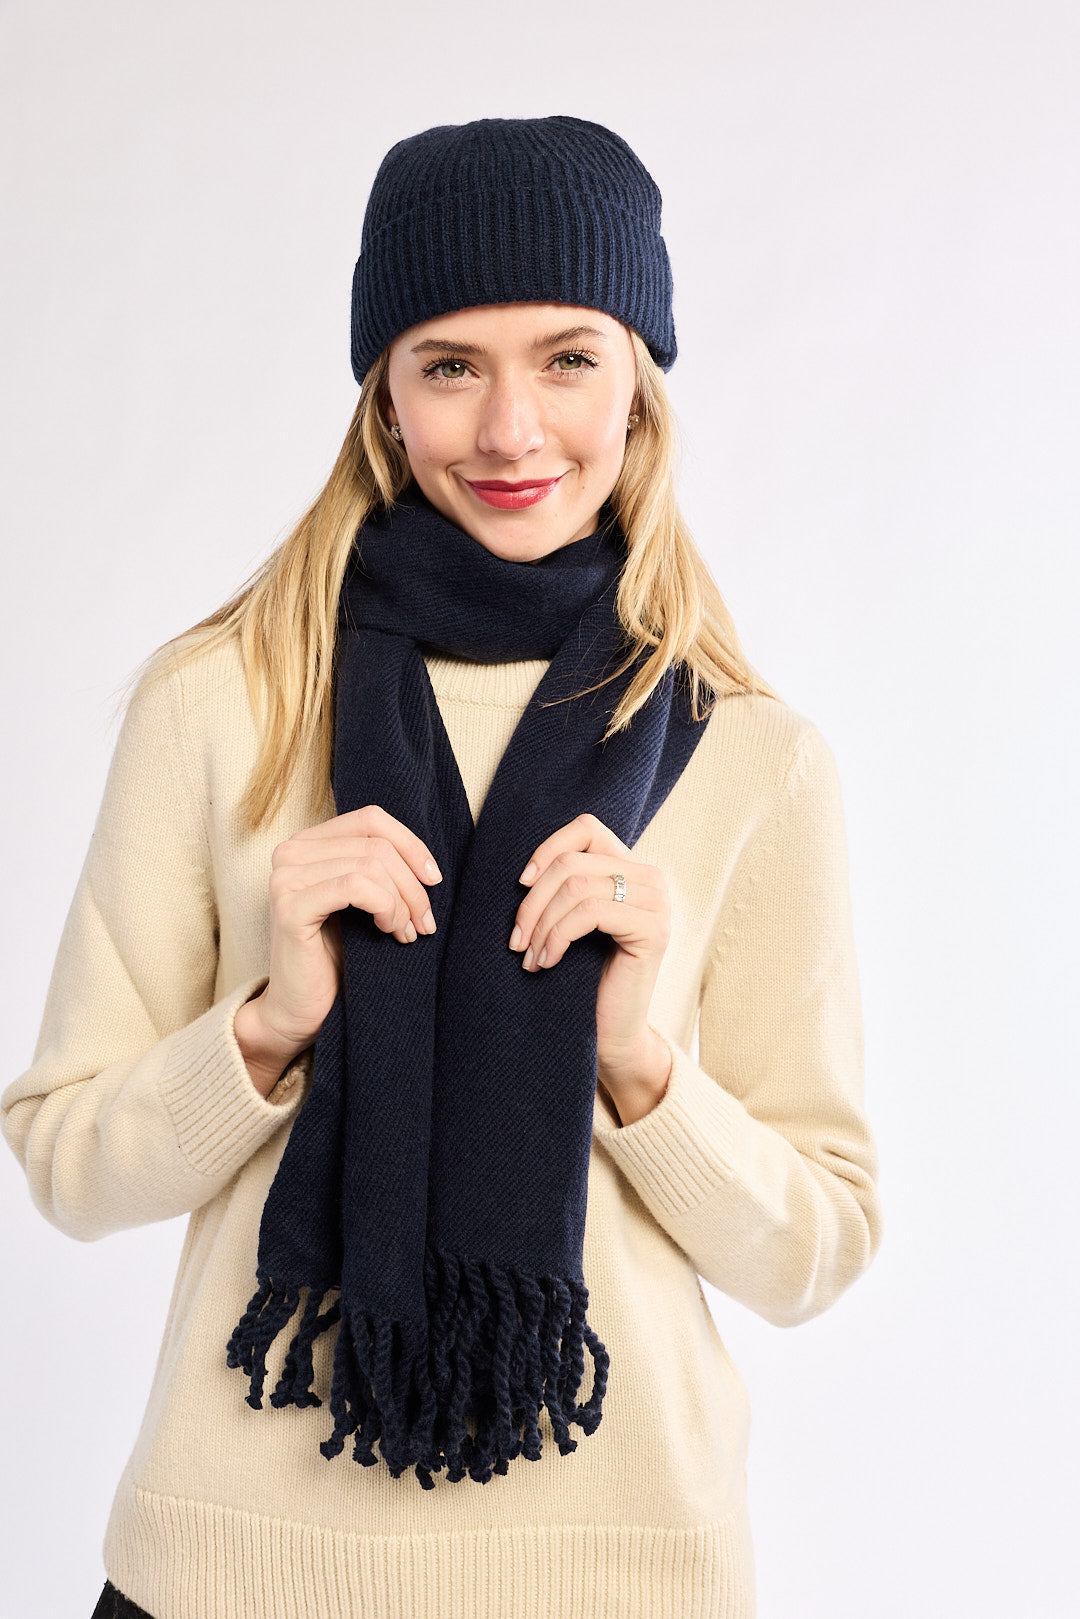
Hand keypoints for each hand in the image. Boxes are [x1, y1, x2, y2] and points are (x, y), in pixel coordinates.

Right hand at [235, 804, 441, 1095]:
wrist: (301, 1009)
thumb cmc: (338, 957)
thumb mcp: (365, 903)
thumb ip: (382, 869)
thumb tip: (428, 860)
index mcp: (308, 843)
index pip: (371, 818)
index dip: (411, 844)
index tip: (434, 880)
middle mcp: (290, 852)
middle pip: (376, 844)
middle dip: (411, 884)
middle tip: (423, 922)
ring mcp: (285, 878)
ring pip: (370, 864)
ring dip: (401, 901)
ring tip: (406, 932)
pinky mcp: (289, 907)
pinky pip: (355, 886)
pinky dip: (384, 906)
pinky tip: (388, 931)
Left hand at [509, 812, 673, 1116]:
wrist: (611, 1033)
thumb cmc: (585, 977)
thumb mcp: (571, 921)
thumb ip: (565, 885)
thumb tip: (524, 869)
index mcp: (633, 869)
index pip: (587, 828)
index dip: (548, 848)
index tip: (521, 884)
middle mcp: (653, 880)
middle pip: (574, 862)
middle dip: (533, 901)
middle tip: (516, 939)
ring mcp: (658, 903)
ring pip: (577, 887)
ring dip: (541, 924)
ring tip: (529, 955)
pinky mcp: (653, 930)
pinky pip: (590, 913)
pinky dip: (557, 936)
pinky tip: (546, 962)